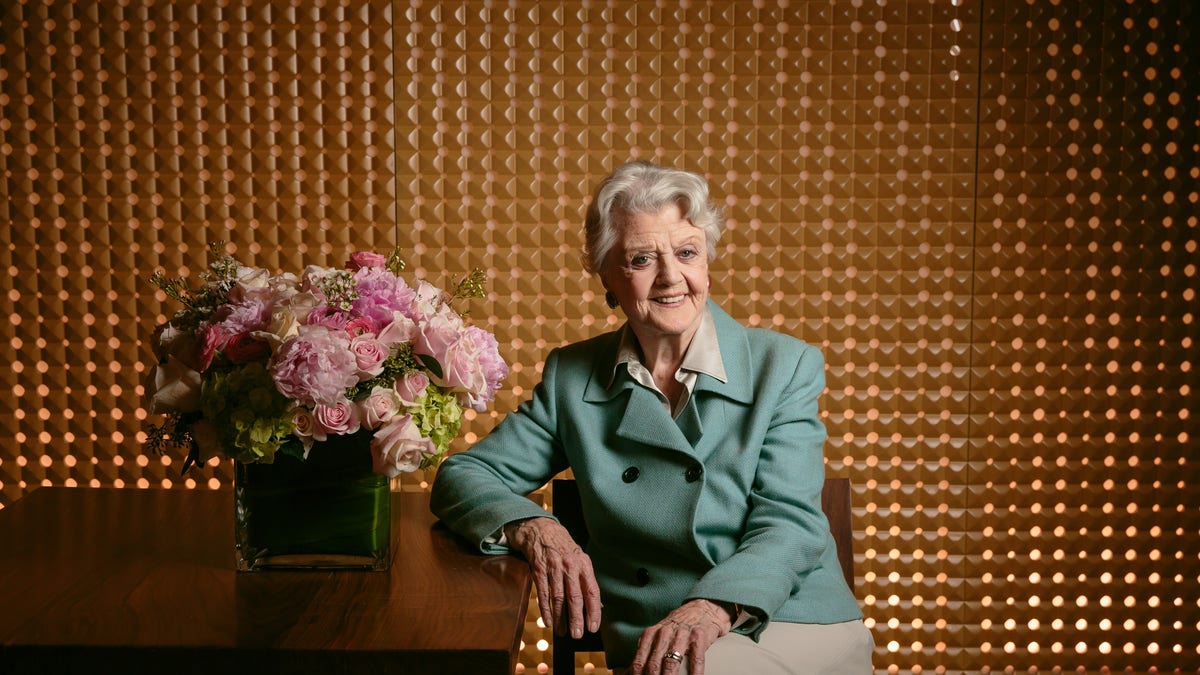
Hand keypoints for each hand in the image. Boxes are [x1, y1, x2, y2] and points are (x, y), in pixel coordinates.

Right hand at [505, 517, 601, 638]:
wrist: (540, 529)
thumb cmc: (562, 546)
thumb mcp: (579, 559)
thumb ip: (587, 581)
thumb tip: (598, 605)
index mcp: (584, 564)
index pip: (592, 591)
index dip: (593, 611)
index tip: (593, 627)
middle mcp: (570, 565)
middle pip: (575, 596)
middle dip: (576, 618)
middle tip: (577, 634)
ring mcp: (553, 567)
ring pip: (558, 597)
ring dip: (560, 617)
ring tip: (562, 632)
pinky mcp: (538, 569)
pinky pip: (543, 592)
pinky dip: (545, 609)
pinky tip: (549, 621)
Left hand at [629, 599, 733, 674]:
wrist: (701, 609)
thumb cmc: (676, 628)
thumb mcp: (657, 636)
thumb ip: (645, 653)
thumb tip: (629, 673)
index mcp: (650, 635)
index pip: (639, 662)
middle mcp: (664, 633)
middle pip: (653, 665)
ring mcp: (681, 634)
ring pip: (671, 663)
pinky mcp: (698, 636)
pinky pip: (695, 659)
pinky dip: (694, 673)